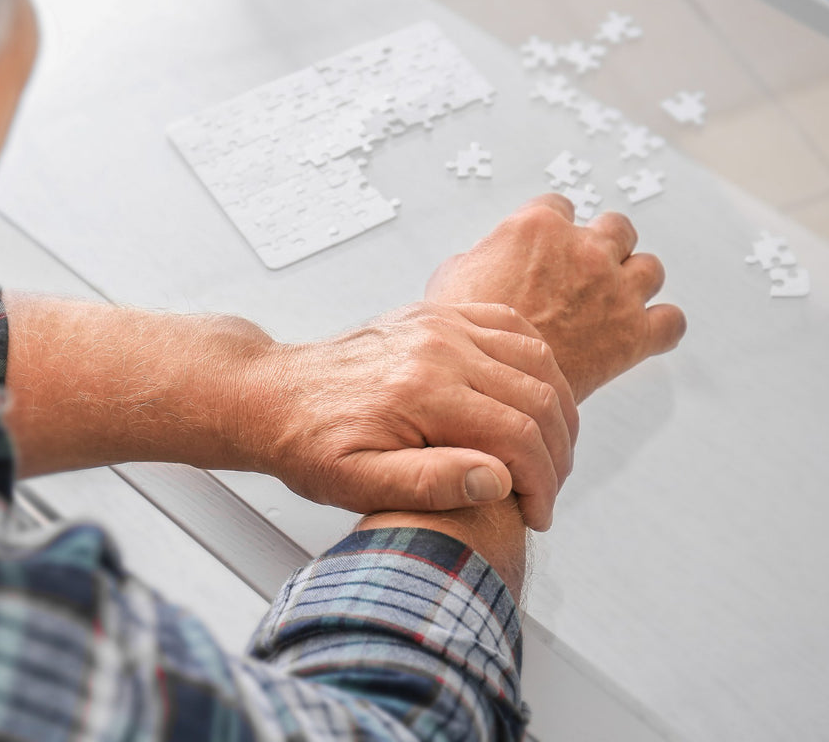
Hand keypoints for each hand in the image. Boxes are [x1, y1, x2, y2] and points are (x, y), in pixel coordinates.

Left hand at [236, 302, 577, 530]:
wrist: (273, 395)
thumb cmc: (309, 442)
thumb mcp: (357, 484)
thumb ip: (428, 483)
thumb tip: (496, 481)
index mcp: (421, 392)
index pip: (517, 435)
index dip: (541, 483)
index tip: (537, 512)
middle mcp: (437, 348)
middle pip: (536, 396)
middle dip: (556, 452)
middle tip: (547, 490)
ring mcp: (439, 324)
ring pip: (535, 357)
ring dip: (556, 408)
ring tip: (549, 452)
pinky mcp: (436, 315)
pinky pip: (509, 325)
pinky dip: (536, 360)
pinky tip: (536, 392)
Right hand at [426, 194, 686, 403]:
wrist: (484, 387)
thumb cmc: (461, 335)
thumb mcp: (450, 277)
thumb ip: (479, 256)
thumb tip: (485, 257)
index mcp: (538, 227)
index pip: (561, 206)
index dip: (555, 228)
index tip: (548, 247)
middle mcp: (584, 250)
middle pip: (617, 227)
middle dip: (604, 247)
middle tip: (586, 273)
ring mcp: (614, 291)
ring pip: (650, 268)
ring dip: (635, 281)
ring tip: (616, 300)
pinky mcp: (634, 335)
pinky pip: (672, 321)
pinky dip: (661, 326)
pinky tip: (643, 334)